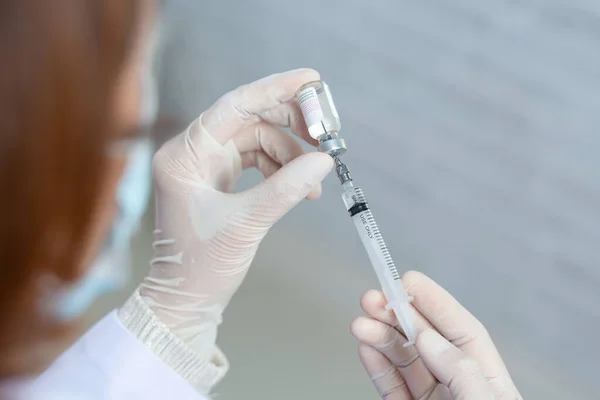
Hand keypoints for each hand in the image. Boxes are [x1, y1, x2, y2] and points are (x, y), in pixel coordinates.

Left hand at [140, 69, 332, 357]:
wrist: (187, 298)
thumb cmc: (202, 265)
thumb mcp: (246, 224)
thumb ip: (286, 188)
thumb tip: (325, 160)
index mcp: (185, 155)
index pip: (233, 107)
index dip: (274, 89)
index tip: (311, 79)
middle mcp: (193, 153)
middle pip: (249, 118)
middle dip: (290, 123)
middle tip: (325, 132)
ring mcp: (207, 166)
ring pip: (258, 139)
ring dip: (291, 152)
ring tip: (315, 174)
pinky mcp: (220, 179)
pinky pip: (258, 160)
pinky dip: (282, 169)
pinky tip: (303, 187)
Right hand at [351, 271, 521, 399]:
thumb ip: (460, 370)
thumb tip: (427, 338)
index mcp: (487, 379)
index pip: (461, 331)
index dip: (434, 302)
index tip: (408, 281)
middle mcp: (457, 385)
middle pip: (425, 340)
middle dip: (397, 315)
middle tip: (373, 297)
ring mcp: (431, 399)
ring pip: (402, 360)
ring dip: (379, 337)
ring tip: (360, 323)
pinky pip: (390, 385)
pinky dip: (375, 365)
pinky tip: (365, 347)